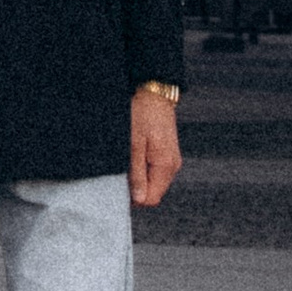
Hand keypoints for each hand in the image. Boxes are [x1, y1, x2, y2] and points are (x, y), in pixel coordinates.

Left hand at [129, 91, 180, 209]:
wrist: (153, 91)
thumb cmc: (142, 113)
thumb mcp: (133, 143)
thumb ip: (137, 173)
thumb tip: (139, 199)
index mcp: (165, 165)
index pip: (151, 198)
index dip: (133, 196)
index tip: (119, 183)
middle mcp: (172, 165)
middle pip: (153, 191)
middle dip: (135, 186)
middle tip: (121, 167)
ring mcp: (171, 159)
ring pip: (153, 181)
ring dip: (138, 175)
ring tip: (128, 157)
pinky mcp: (167, 152)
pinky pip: (154, 169)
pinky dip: (143, 166)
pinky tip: (134, 153)